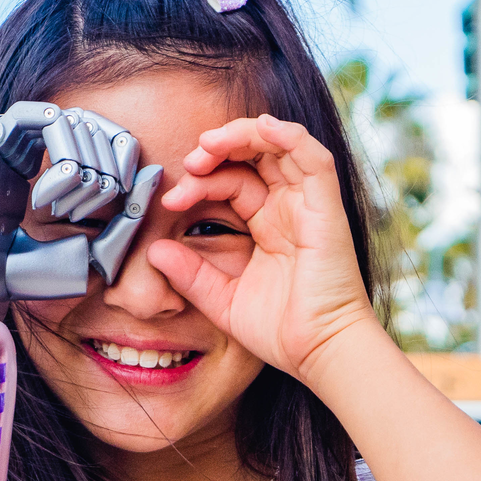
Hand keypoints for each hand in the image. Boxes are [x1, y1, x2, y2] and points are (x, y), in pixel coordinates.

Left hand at [147, 114, 379, 385]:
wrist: (318, 353)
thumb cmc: (280, 331)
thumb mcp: (222, 299)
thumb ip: (190, 274)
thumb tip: (154, 250)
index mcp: (267, 225)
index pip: (232, 181)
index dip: (200, 183)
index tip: (170, 200)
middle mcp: (288, 208)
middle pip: (254, 155)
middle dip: (218, 149)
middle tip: (190, 162)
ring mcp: (309, 205)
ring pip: (281, 146)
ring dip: (243, 135)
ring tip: (209, 144)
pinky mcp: (326, 208)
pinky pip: (313, 158)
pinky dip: (290, 135)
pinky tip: (262, 127)